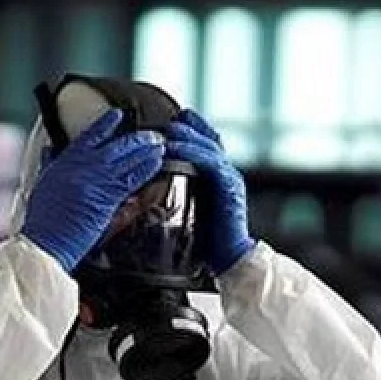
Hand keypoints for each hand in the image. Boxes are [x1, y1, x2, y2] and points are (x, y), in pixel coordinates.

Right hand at [21, 109, 164, 272]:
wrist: (47, 240)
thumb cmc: (44, 220)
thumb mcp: (42, 184)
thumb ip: (50, 164)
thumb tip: (49, 150)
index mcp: (66, 161)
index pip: (90, 136)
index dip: (106, 124)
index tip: (118, 115)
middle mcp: (83, 166)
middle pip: (115, 146)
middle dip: (136, 139)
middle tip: (152, 135)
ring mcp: (96, 181)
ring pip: (127, 160)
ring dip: (146, 151)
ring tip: (160, 146)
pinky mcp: (107, 198)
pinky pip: (131, 180)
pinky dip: (145, 169)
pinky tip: (157, 164)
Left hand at [165, 109, 254, 274]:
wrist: (229, 258)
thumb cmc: (207, 239)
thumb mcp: (189, 209)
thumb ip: (179, 193)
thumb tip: (151, 186)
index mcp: (217, 176)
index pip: (206, 143)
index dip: (191, 129)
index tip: (171, 121)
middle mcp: (225, 172)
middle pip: (209, 138)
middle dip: (188, 126)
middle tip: (167, 122)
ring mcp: (229, 178)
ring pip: (209, 147)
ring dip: (187, 137)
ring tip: (167, 132)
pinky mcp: (229, 187)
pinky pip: (211, 163)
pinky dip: (192, 153)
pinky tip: (175, 149)